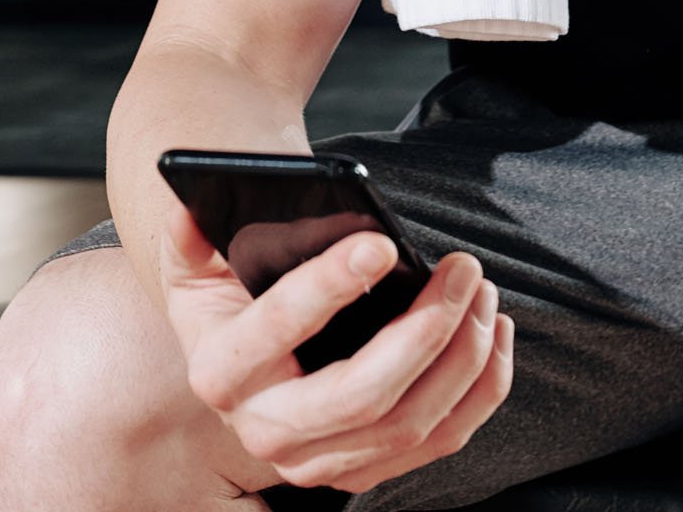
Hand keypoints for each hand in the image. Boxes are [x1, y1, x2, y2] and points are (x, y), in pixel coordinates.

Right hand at [154, 196, 514, 492]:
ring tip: (482, 290)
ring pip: (410, 423)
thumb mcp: (193, 265)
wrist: (241, 359)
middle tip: (464, 269)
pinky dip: (480, 390)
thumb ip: (189, 238)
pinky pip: (440, 441)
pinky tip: (493, 332)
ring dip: (462, 356)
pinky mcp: (365, 469)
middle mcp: (263, 429)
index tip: (382, 243)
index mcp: (220, 370)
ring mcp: (317, 461)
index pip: (277, 329)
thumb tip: (190, 213)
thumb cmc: (229, 295)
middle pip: (360, 396)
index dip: (329, 286)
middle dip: (425, 331)